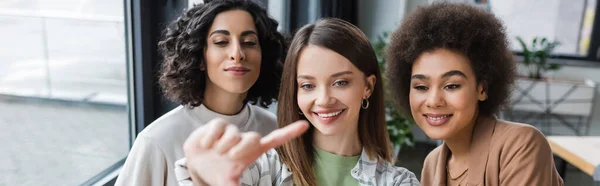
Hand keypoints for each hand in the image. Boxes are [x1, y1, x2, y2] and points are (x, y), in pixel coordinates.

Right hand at [183, 118, 308, 185]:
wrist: (196, 166)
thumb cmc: (218, 173)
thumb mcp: (229, 184)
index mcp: (253, 152)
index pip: (275, 139)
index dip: (290, 133)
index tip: (305, 126)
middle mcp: (244, 139)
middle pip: (253, 137)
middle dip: (241, 148)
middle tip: (230, 158)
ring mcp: (232, 131)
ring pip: (234, 133)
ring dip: (223, 146)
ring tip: (216, 152)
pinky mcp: (217, 125)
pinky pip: (218, 126)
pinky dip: (211, 138)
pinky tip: (206, 145)